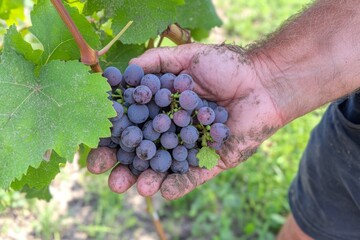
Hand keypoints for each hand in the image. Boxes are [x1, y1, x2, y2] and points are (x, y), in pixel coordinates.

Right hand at [87, 43, 282, 198]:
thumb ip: (155, 64)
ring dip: (148, 180)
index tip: (95, 150)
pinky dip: (177, 185)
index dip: (113, 138)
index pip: (132, 127)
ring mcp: (191, 148)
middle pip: (143, 153)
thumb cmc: (227, 66)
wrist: (264, 81)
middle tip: (109, 178)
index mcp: (164, 109)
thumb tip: (124, 73)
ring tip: (136, 187)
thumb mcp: (186, 58)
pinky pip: (192, 177)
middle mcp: (174, 131)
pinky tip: (162, 192)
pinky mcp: (211, 160)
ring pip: (164, 168)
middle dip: (125, 167)